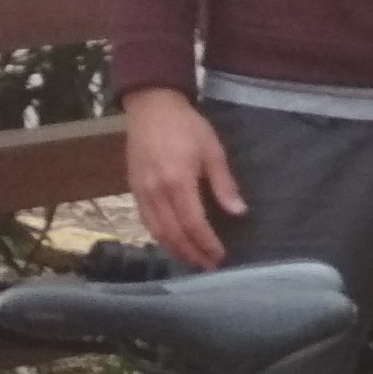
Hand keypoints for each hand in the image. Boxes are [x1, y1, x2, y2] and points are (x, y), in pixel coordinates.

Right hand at [124, 85, 243, 271]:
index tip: (220, 257)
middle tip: (209, 267)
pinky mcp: (133, 189)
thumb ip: (224, 184)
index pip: (193, 223)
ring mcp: (141, 191)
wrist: (150, 106)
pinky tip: (173, 242)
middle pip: (173, 233)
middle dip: (192, 253)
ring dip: (175, 250)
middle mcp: (156, 191)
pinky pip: (146, 221)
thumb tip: (239, 212)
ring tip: (193, 261)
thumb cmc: (186, 125)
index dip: (207, 243)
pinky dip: (160, 237)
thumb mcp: (213, 150)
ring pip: (157, 231)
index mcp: (178, 181)